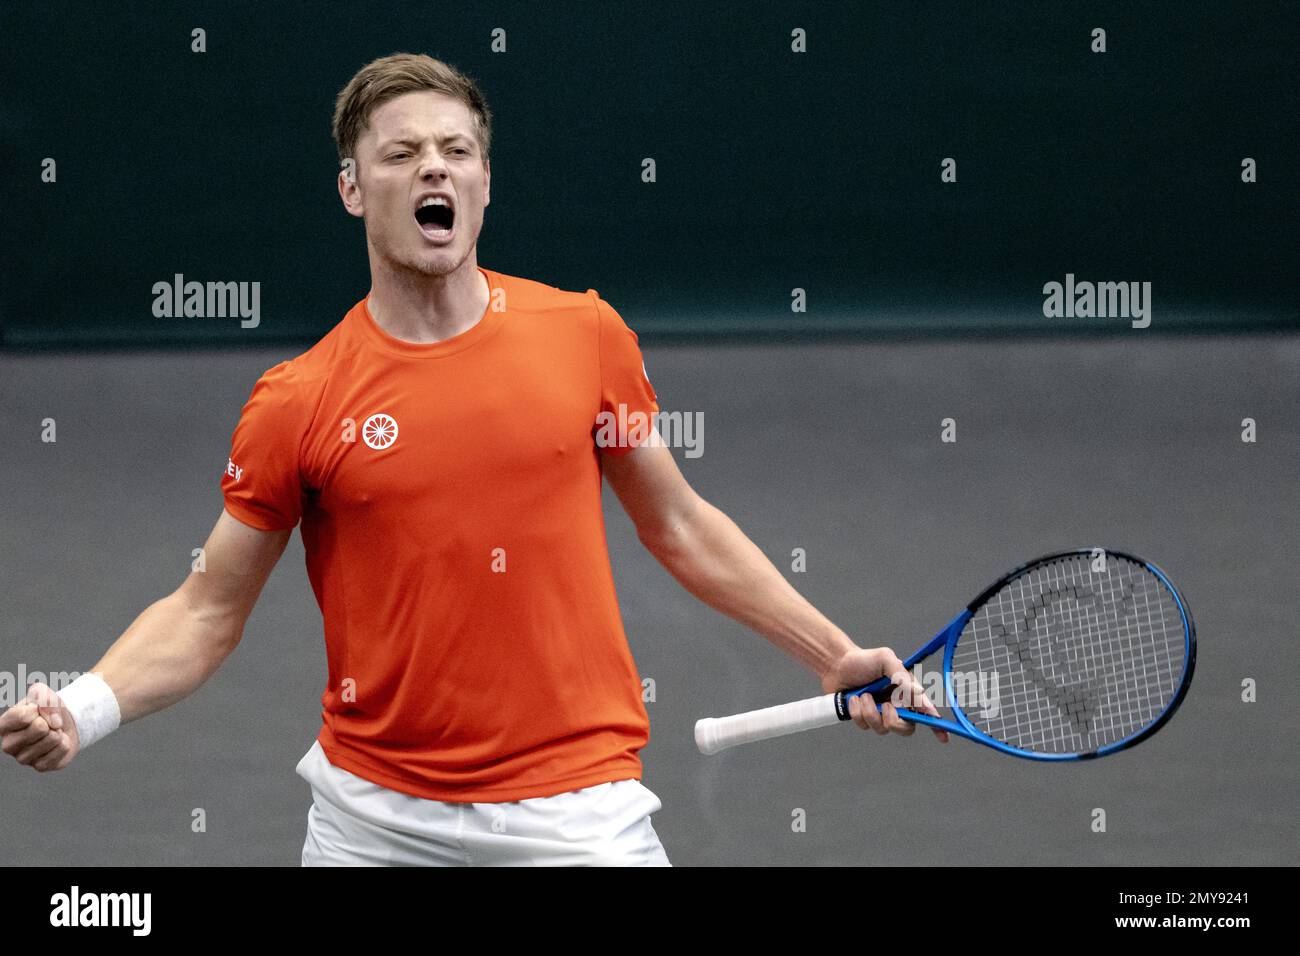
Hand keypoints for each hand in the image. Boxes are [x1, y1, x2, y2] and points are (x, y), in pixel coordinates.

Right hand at [0, 682, 80, 771]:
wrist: (61, 724)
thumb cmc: (46, 709)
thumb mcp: (43, 694)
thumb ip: (44, 698)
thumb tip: (54, 724)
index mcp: (3, 726)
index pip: (22, 716)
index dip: (38, 709)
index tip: (36, 711)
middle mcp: (8, 745)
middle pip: (40, 727)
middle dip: (50, 721)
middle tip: (47, 724)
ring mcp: (23, 758)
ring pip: (52, 739)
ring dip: (58, 732)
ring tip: (51, 733)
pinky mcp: (40, 766)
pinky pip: (62, 749)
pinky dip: (65, 742)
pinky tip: (56, 744)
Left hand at [820, 647, 948, 742]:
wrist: (836, 664)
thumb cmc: (863, 660)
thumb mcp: (885, 659)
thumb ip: (901, 675)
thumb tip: (918, 693)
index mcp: (906, 691)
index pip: (925, 710)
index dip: (936, 725)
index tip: (943, 737)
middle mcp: (895, 705)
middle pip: (906, 728)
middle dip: (895, 721)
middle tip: (885, 707)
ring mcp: (879, 713)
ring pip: (883, 729)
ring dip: (871, 712)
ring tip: (863, 695)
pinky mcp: (864, 718)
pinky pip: (865, 726)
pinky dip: (858, 712)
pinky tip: (853, 699)